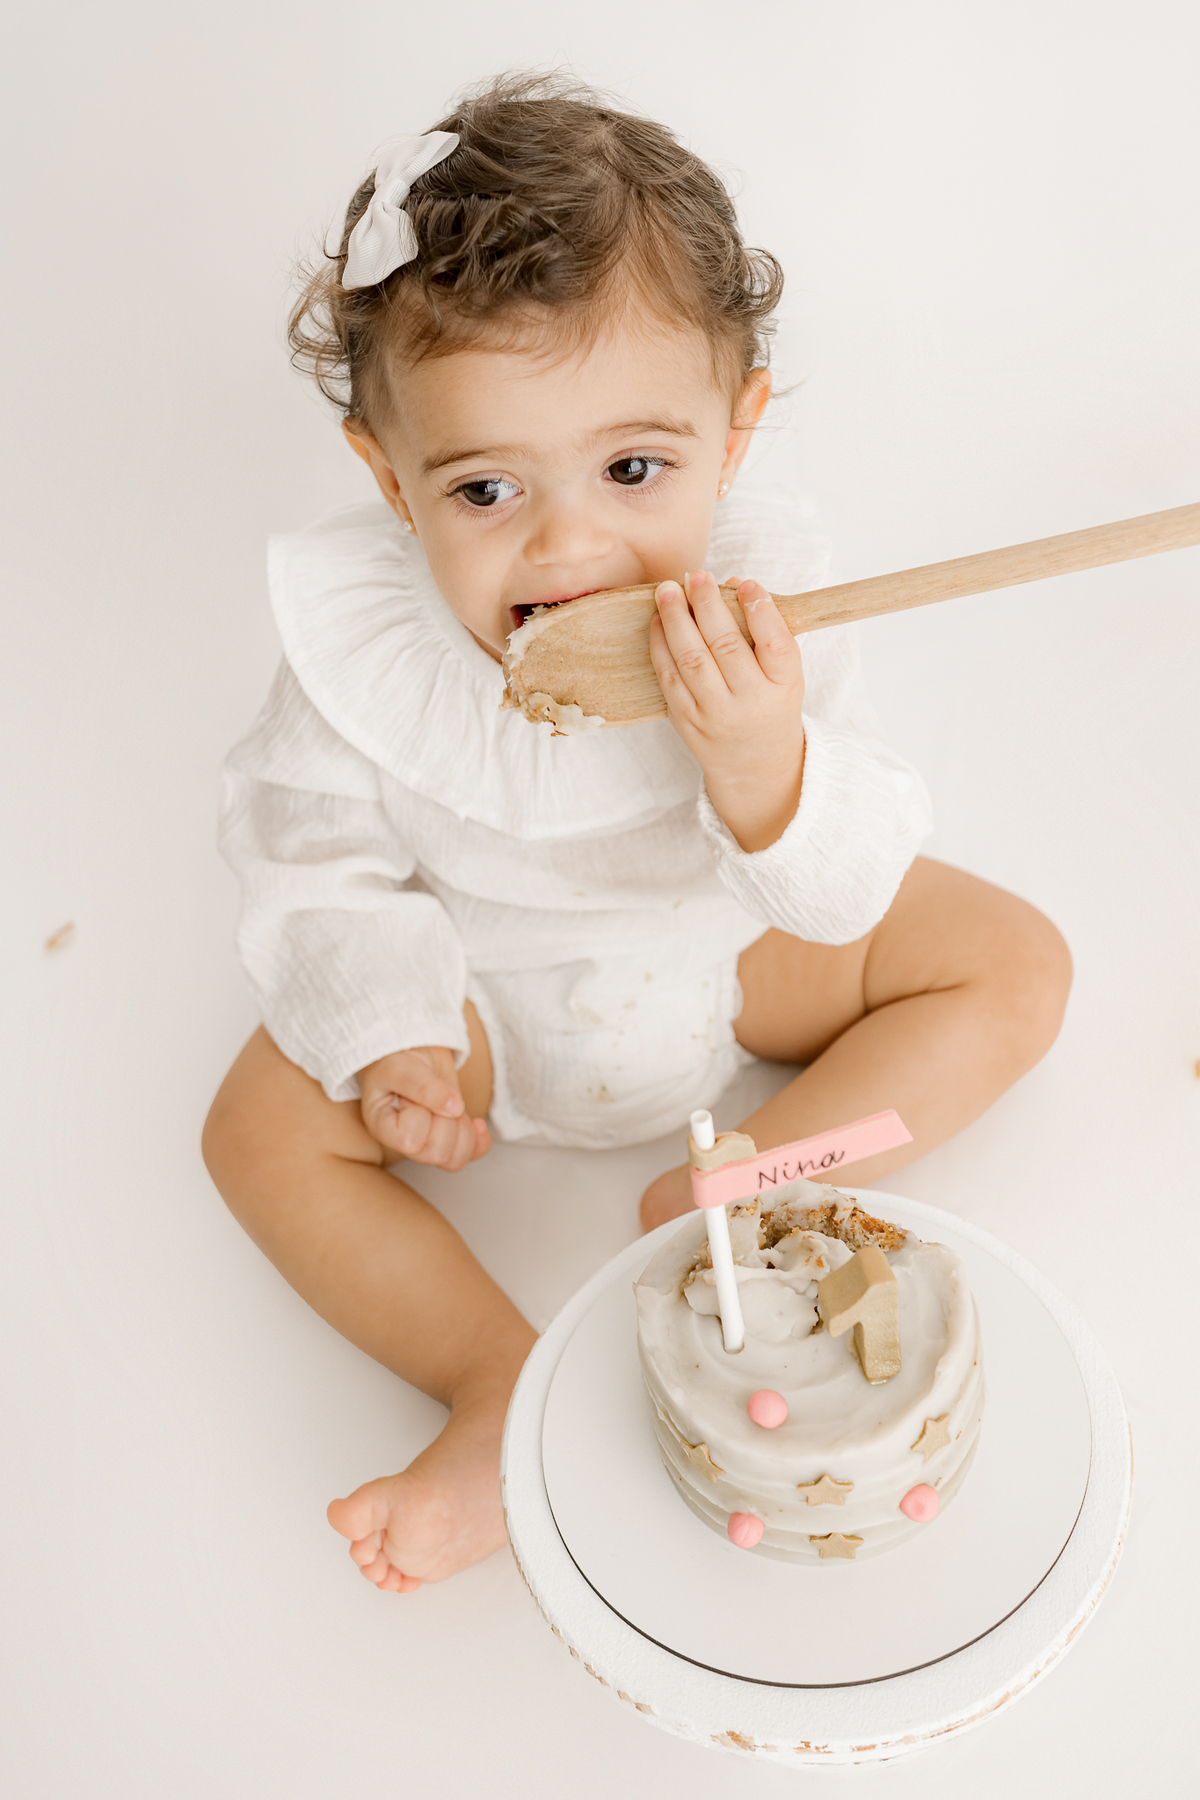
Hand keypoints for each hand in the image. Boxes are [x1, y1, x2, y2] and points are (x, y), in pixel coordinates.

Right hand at [358, 1046, 489, 1170]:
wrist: (411, 1050)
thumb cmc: (395, 1058)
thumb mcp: (402, 1066)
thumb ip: (424, 1086)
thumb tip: (454, 1107)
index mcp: (382, 1126)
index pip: (410, 1139)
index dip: (422, 1113)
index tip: (413, 1091)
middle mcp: (403, 1142)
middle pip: (436, 1153)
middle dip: (445, 1120)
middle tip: (435, 1096)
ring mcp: (427, 1143)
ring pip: (454, 1159)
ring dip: (462, 1129)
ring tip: (451, 1105)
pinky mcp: (449, 1139)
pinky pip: (470, 1155)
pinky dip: (480, 1141)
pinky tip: (477, 1123)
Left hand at [649, 570, 806, 851]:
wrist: (754, 765)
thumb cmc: (770, 704)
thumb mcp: (784, 674)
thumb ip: (764, 630)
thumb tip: (732, 582)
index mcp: (784, 686)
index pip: (775, 644)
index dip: (761, 611)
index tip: (746, 583)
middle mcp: (750, 702)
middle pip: (726, 646)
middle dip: (707, 605)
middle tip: (695, 575)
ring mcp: (715, 714)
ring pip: (692, 659)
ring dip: (677, 620)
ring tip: (668, 590)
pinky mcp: (687, 721)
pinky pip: (669, 678)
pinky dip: (660, 645)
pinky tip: (658, 621)